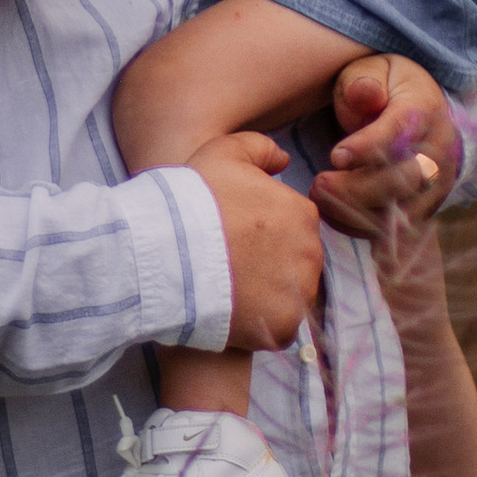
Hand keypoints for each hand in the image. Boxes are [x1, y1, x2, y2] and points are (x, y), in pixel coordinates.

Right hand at [191, 130, 324, 352]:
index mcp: (302, 213)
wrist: (166, 251)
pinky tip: (232, 312)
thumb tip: (284, 160)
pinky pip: (278, 327)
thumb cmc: (193, 199)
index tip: (234, 236)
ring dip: (266, 294)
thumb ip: (261, 149)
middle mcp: (311, 253)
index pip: (293, 225)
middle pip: (296, 261)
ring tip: (229, 289)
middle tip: (229, 263)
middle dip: (269, 263)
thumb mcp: (225, 152)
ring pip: (289, 295)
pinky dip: (259, 323)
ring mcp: (299, 293)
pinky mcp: (283, 327)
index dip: (262, 231)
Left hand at [313, 53, 459, 238]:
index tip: (336, 156)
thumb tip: (365, 93)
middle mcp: (438, 150)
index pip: (402, 132)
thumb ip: (363, 82)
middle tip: (317, 184)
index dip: (369, 147)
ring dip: (355, 213)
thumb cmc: (385, 88)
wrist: (421, 109)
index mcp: (425, 110)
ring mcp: (435, 184)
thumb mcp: (372, 71)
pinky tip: (333, 214)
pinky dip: (362, 229)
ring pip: (401, 213)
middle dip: (357, 188)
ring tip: (319, 198)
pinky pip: (396, 231)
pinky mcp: (424, 209)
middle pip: (404, 180)